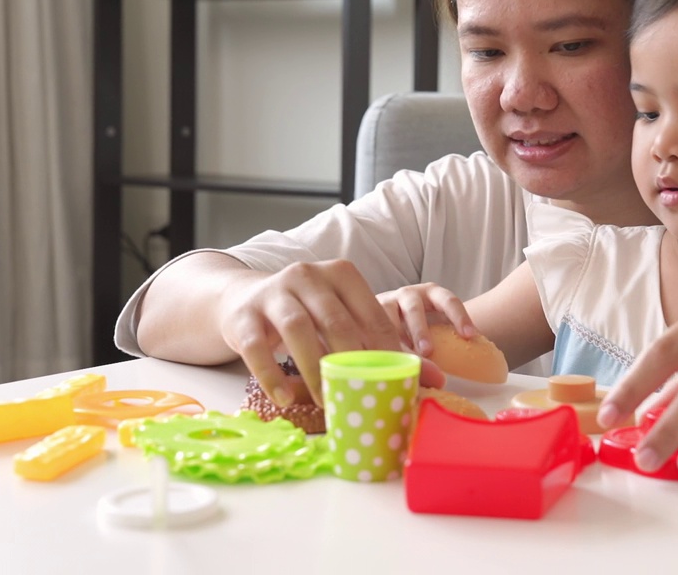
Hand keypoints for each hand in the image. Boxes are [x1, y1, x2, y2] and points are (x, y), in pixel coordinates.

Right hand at [217, 259, 443, 407]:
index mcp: (342, 274)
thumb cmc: (307, 315)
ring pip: (298, 330)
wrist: (242, 300)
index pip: (372, 315)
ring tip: (326, 402)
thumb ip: (382, 345)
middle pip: (337, 322)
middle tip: (362, 397)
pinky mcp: (243, 315)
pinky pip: (258, 347)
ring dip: (314, 370)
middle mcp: (308, 276)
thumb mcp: (342, 320)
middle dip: (353, 363)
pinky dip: (273, 375)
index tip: (402, 383)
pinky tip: (285, 398)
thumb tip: (436, 381)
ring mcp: (274, 293)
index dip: (390, 351)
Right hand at [376, 282, 482, 355]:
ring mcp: (385, 303)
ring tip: (397, 359)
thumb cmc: (417, 327)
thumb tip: (466, 376)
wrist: (381, 315)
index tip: (470, 335)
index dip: (459, 316)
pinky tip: (376, 360)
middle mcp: (408, 295)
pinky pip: (367, 330)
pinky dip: (373, 345)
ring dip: (392, 339)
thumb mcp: (434, 326)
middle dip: (420, 330)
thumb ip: (448, 340)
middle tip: (427, 352)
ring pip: (385, 317)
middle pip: (414, 309)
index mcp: (431, 294)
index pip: (448, 300)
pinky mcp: (366, 315)